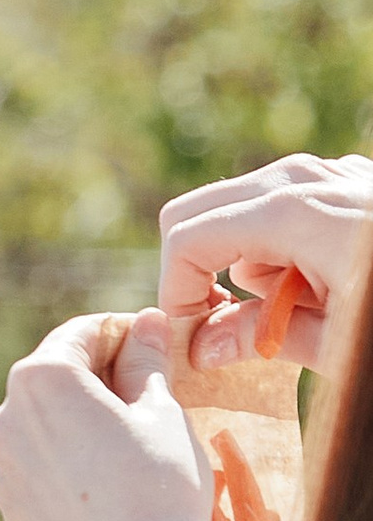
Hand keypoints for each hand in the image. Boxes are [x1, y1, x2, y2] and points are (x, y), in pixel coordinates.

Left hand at [0, 308, 207, 520]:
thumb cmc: (159, 485)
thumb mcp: (162, 409)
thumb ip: (146, 358)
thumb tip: (145, 322)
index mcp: (40, 381)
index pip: (82, 334)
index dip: (123, 333)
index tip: (153, 344)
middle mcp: (3, 422)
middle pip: (55, 380)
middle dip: (98, 376)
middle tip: (148, 390)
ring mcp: (3, 475)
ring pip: (44, 430)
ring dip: (79, 424)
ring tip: (130, 443)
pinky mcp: (12, 518)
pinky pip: (41, 477)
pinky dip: (68, 469)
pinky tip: (108, 486)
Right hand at [158, 151, 372, 371]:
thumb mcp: (334, 343)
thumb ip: (257, 338)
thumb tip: (201, 347)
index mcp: (294, 212)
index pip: (189, 237)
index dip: (176, 293)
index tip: (193, 339)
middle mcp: (304, 178)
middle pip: (196, 212)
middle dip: (195, 272)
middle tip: (219, 327)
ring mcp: (327, 173)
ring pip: (238, 212)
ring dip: (241, 265)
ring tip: (290, 314)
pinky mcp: (345, 182)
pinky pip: (281, 209)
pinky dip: (276, 249)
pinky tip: (315, 289)